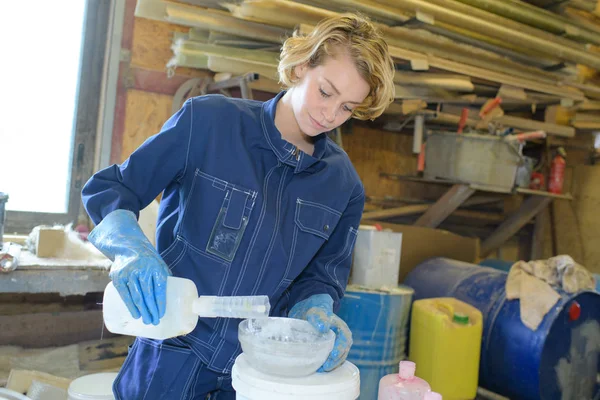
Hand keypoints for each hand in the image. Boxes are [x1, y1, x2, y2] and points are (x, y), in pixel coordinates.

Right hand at [89, 209, 170, 324]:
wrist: (128, 246)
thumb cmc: (148, 260)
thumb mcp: (159, 264)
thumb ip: (164, 278)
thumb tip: (173, 296)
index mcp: (155, 267)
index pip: (159, 288)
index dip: (160, 303)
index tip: (162, 314)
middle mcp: (142, 270)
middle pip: (148, 295)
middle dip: (151, 311)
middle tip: (154, 322)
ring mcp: (129, 273)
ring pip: (136, 296)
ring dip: (141, 311)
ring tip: (146, 320)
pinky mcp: (118, 277)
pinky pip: (124, 294)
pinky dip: (130, 306)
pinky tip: (135, 314)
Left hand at [288, 294, 352, 371]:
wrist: (312, 314)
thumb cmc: (316, 312)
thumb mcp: (316, 313)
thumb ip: (319, 318)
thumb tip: (323, 328)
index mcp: (342, 329)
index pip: (344, 340)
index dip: (340, 349)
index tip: (332, 355)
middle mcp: (343, 338)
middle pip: (343, 352)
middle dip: (335, 361)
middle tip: (325, 368)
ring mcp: (338, 346)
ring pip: (339, 358)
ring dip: (331, 365)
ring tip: (321, 370)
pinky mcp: (332, 351)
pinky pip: (333, 360)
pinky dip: (328, 365)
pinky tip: (319, 368)